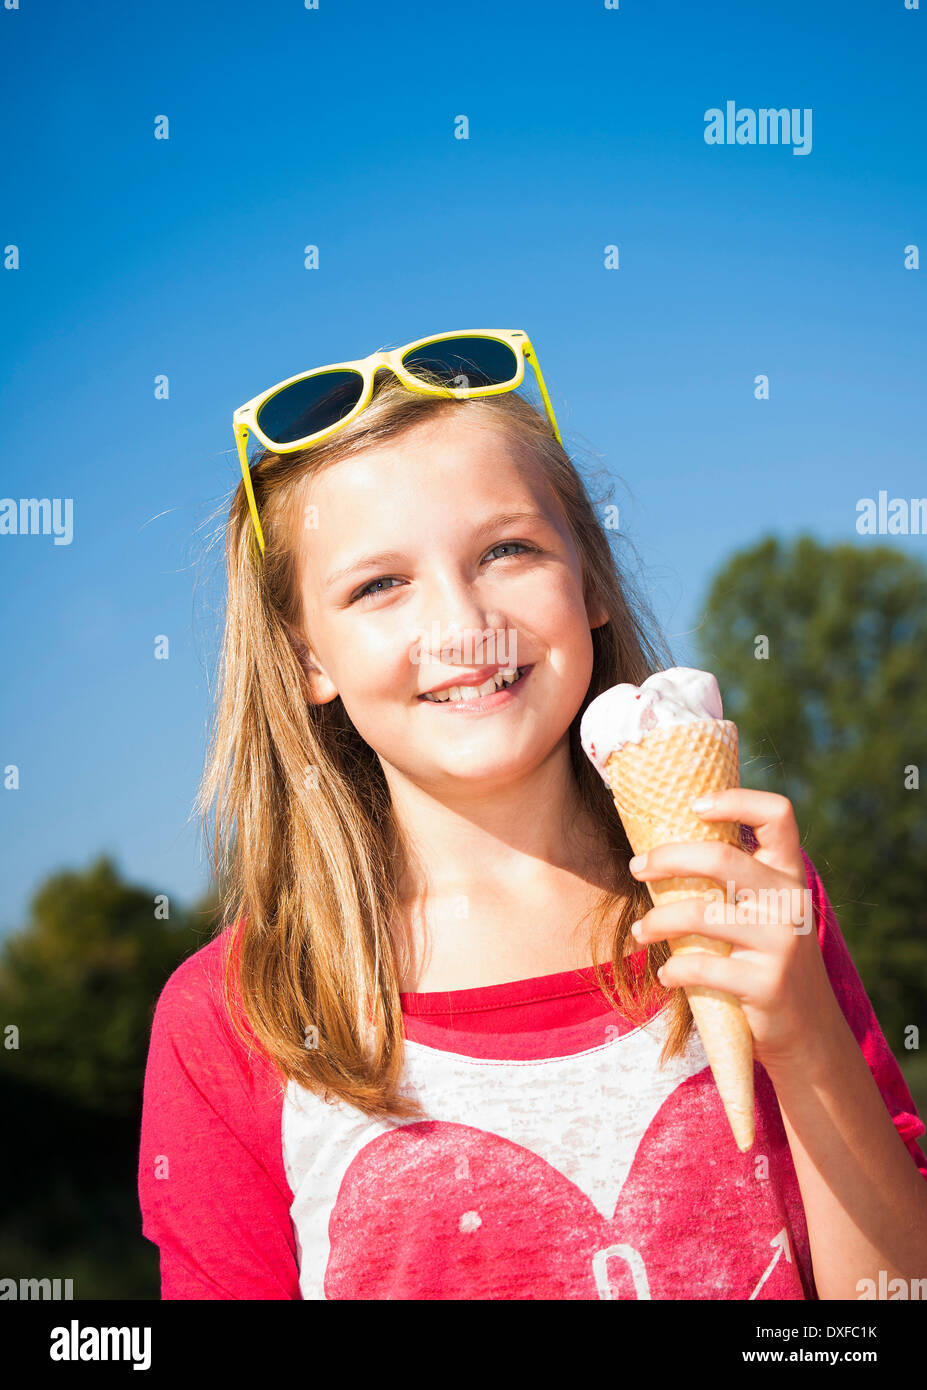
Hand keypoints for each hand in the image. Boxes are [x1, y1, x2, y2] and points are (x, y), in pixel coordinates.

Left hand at [628, 788, 840, 1072]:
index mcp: (789, 875)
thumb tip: (665, 845)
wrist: (809, 1032)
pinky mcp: (766, 984)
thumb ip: (738, 880)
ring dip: (655, 922)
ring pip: (699, 914)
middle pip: (720, 858)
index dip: (736, 799)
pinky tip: (667, 975)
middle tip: (636, 867)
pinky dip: (673, 970)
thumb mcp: (767, 912)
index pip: (778, 814)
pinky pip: (701, 966)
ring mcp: (781, 943)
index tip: (693, 806)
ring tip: (639, 933)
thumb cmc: (768, 959)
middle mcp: (790, 902)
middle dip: (667, 858)